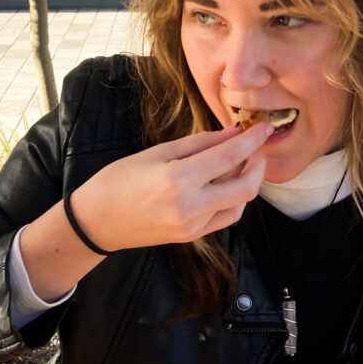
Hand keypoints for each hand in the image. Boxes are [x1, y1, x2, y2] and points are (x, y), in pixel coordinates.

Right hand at [72, 121, 272, 251]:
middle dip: (258, 163)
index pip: (230, 156)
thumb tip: (232, 132)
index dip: (252, 140)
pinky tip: (226, 182)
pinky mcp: (193, 236)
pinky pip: (226, 217)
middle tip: (256, 146)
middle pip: (246, 186)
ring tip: (240, 161)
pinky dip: (233, 198)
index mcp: (179, 179)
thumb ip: (200, 143)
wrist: (96, 221)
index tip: (265, 127)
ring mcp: (193, 225)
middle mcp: (191, 206)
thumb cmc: (119, 179)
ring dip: (247, 181)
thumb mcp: (158, 152)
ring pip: (240, 203)